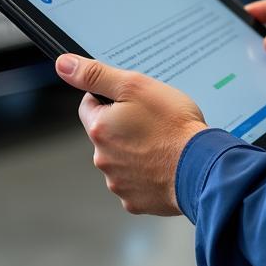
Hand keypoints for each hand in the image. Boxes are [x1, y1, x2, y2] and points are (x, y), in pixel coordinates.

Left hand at [55, 54, 206, 215]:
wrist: (200, 167)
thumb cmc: (173, 126)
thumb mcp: (135, 86)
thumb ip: (96, 75)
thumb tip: (64, 65)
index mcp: (100, 129)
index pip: (89, 105)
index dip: (110, 97)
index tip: (131, 99)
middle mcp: (103, 159)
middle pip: (106, 133)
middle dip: (124, 124)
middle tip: (153, 119)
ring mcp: (119, 182)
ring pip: (121, 158)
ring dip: (136, 149)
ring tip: (162, 141)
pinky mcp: (136, 200)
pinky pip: (136, 181)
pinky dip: (147, 172)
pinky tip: (164, 163)